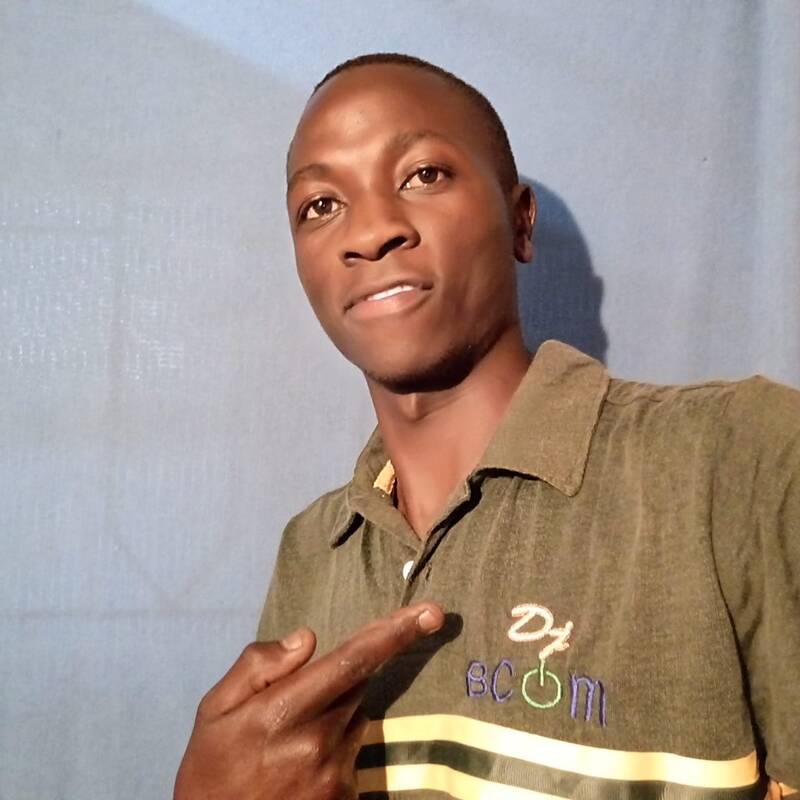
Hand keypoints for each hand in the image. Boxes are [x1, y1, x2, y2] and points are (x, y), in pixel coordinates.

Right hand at [173, 602, 444, 799]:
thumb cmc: (212, 770)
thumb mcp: (215, 710)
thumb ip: (257, 666)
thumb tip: (308, 638)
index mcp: (285, 710)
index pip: (353, 660)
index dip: (395, 633)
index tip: (431, 613)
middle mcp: (319, 741)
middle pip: (357, 684)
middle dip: (341, 678)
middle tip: (299, 700)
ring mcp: (336, 773)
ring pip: (355, 718)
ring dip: (334, 715)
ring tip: (288, 742)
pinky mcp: (345, 796)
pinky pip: (352, 754)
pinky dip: (333, 748)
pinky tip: (297, 769)